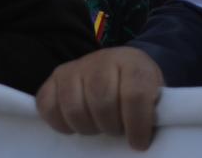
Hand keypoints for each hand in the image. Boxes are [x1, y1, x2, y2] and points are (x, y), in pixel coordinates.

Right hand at [35, 46, 165, 149]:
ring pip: (74, 108)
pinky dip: (60, 124)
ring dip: (88, 127)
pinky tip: (75, 125)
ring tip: (98, 126)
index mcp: (133, 62)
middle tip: (116, 129)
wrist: (121, 67)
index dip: (137, 125)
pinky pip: (47, 106)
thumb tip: (141, 140)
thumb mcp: (154, 95)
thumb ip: (151, 112)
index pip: (134, 95)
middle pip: (102, 102)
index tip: (139, 142)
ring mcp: (76, 66)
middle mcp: (102, 58)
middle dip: (110, 126)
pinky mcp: (55, 77)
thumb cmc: (138, 88)